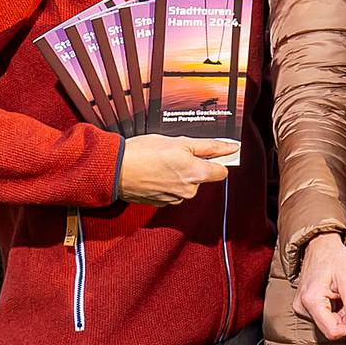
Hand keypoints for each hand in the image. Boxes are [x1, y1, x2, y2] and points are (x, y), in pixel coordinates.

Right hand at [116, 135, 237, 205]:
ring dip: (177, 174)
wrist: (113, 169)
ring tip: (160, 162)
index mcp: (197, 175)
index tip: (207, 153)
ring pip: (185, 184)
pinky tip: (153, 172)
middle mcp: (188, 191)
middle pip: (201, 177)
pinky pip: (170, 190)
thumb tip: (232, 147)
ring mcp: (173, 199)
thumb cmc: (144, 153)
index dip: (215, 160)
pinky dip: (165, 182)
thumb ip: (210, 146)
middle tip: (175, 153)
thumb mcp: (180, 142)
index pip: (221, 172)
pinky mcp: (160, 202)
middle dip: (192, 165)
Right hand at [293, 233, 345, 338]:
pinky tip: (335, 295)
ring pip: (327, 322)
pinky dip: (334, 309)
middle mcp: (301, 306)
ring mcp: (301, 306)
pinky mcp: (304, 305)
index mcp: (311, 301)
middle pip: (330, 327)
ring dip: (340, 312)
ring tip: (341, 293)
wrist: (322, 245)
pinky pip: (323, 316)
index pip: (332, 331)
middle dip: (344, 317)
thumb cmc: (335, 257)